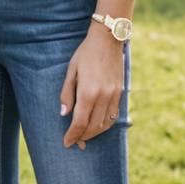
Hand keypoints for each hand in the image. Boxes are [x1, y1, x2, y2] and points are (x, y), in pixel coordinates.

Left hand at [60, 23, 123, 148]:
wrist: (108, 40)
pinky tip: (97, 125)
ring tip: (84, 136)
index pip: (79, 122)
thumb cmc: (85, 53)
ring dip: (94, 133)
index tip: (66, 143)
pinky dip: (104, 124)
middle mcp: (103, 97)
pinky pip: (113, 116)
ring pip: (105, 124)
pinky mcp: (120, 93)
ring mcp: (114, 96)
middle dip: (82, 137)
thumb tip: (64, 113)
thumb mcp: (71, 70)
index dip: (72, 135)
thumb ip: (67, 93)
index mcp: (88, 92)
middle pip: (92, 127)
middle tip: (74, 142)